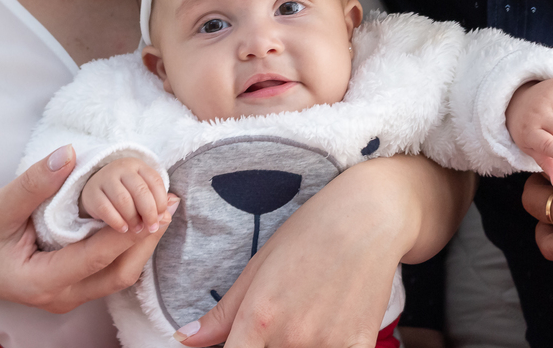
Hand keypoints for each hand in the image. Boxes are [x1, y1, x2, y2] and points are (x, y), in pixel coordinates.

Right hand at [0, 145, 177, 312]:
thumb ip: (36, 183)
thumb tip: (70, 154)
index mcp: (43, 281)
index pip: (98, 257)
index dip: (130, 231)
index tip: (156, 204)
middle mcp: (60, 297)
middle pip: (119, 274)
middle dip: (148, 239)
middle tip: (171, 204)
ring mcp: (67, 298)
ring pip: (118, 277)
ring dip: (143, 245)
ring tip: (165, 210)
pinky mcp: (71, 290)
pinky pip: (108, 273)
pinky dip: (128, 248)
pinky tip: (142, 222)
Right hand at [80, 156, 169, 233]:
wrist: (96, 190)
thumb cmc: (126, 194)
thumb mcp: (142, 195)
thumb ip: (156, 203)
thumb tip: (171, 212)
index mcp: (138, 166)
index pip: (155, 181)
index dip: (161, 201)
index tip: (162, 217)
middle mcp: (121, 168)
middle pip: (140, 190)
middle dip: (149, 212)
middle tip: (152, 227)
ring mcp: (105, 178)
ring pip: (123, 200)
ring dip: (133, 218)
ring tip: (137, 229)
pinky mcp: (91, 193)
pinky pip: (106, 208)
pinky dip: (117, 221)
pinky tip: (123, 229)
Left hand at [174, 155, 471, 346]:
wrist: (368, 218)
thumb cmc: (308, 234)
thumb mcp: (259, 266)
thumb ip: (222, 313)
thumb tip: (184, 340)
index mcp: (258, 318)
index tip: (237, 343)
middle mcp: (292, 338)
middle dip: (264, 347)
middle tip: (272, 328)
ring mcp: (329, 345)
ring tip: (302, 319)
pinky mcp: (359, 346)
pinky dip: (327, 347)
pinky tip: (326, 327)